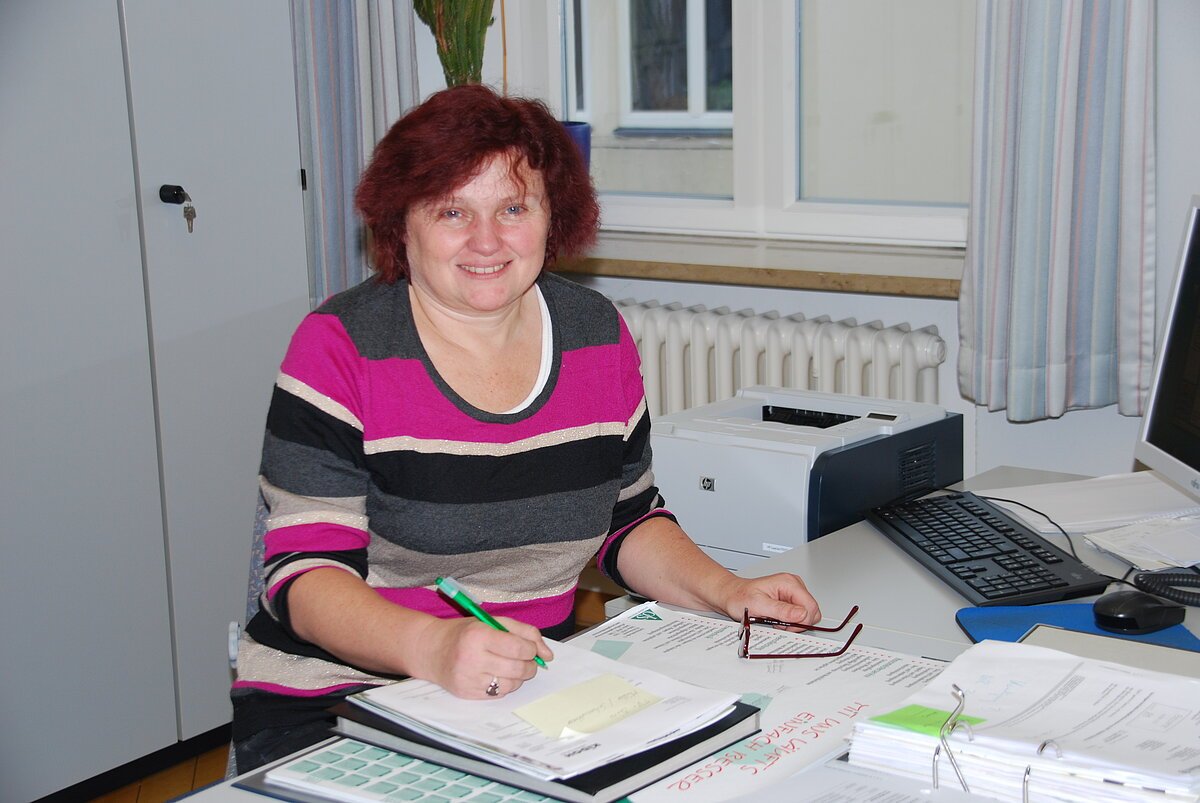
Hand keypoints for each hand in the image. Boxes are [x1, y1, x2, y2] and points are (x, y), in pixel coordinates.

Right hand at [411, 616, 553, 698]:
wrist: (432, 650)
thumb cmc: (466, 633)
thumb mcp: (493, 622)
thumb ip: (525, 632)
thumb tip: (548, 654)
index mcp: (479, 635)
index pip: (519, 647)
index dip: (531, 649)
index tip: (529, 648)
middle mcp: (472, 658)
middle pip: (518, 668)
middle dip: (530, 665)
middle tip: (526, 660)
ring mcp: (468, 679)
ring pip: (511, 684)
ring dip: (518, 677)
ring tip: (510, 666)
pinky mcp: (467, 694)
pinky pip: (499, 694)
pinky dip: (505, 685)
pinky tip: (497, 674)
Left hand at [716, 573, 821, 626]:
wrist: (731, 595)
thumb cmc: (740, 597)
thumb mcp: (758, 605)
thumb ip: (781, 610)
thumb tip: (801, 614)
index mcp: (789, 583)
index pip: (811, 606)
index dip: (801, 621)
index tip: (785, 625)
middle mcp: (794, 585)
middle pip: (811, 611)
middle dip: (796, 622)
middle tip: (777, 622)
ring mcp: (793, 593)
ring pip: (806, 615)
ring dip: (791, 623)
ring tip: (774, 619)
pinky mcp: (790, 601)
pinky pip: (799, 616)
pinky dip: (789, 622)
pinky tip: (776, 618)